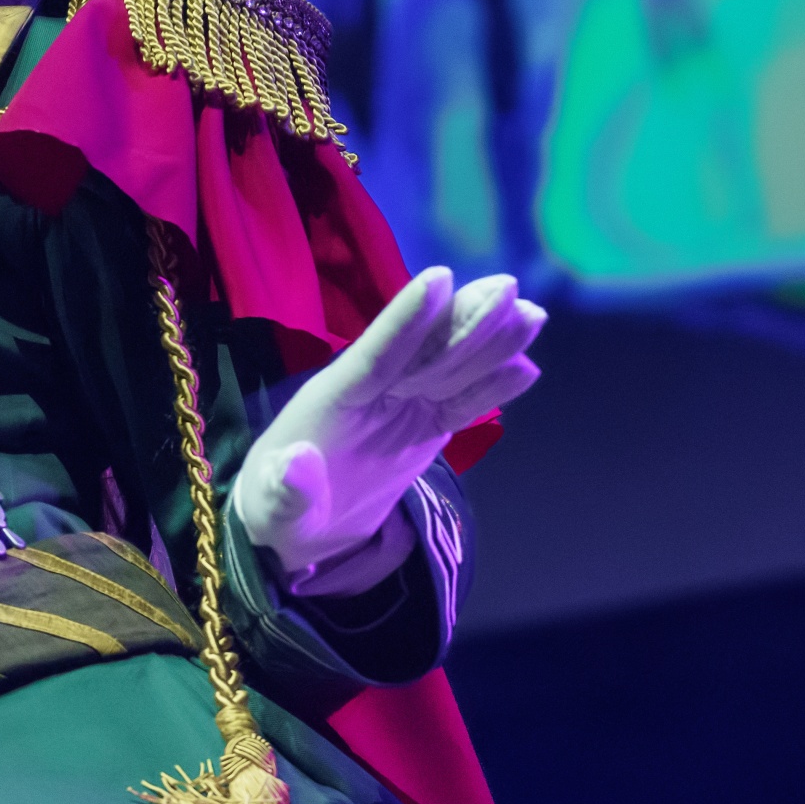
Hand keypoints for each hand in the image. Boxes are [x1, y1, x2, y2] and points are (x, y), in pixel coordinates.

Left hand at [231, 267, 542, 589]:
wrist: (296, 525)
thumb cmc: (276, 511)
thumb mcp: (274, 511)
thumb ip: (286, 490)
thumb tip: (296, 466)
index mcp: (334, 397)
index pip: (375, 353)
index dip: (405, 318)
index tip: (438, 278)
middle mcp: (372, 391)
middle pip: (424, 351)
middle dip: (464, 319)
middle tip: (507, 287)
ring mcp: (401, 406)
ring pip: (450, 368)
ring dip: (489, 341)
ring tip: (531, 315)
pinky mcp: (423, 427)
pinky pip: (461, 403)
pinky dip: (491, 387)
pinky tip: (524, 368)